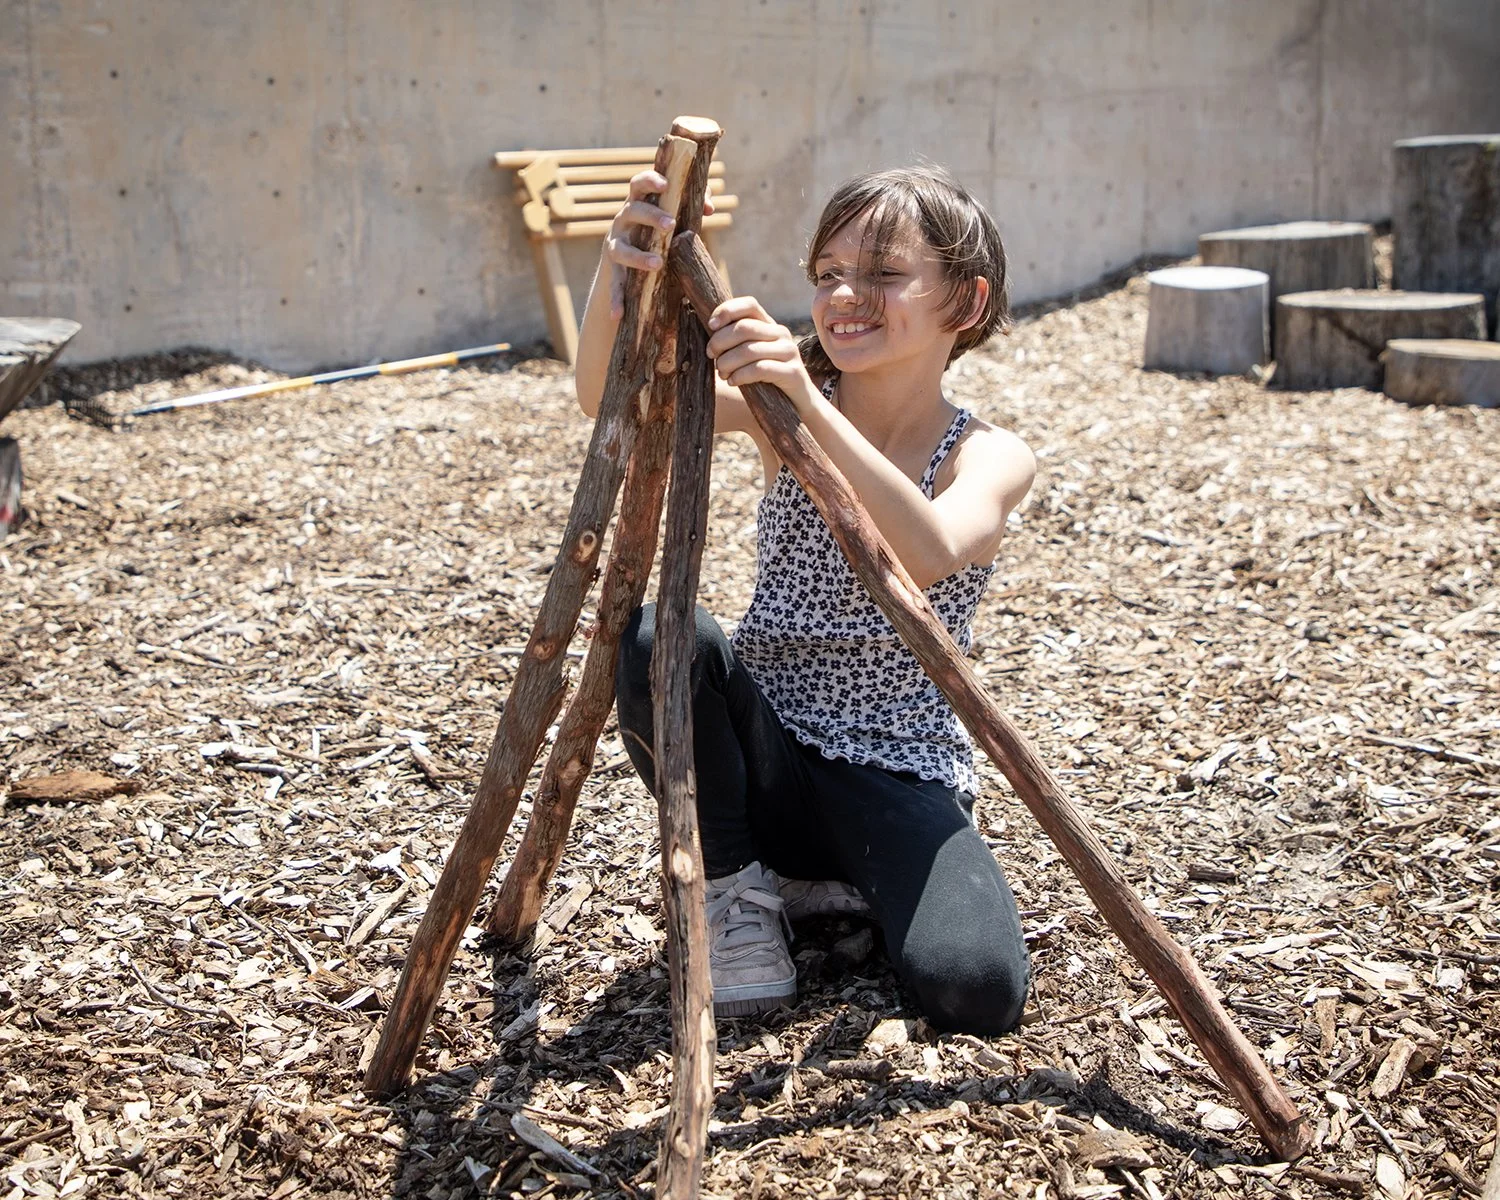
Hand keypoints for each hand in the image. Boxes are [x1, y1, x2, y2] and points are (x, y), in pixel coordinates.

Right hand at [604, 171, 714, 319]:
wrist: (626, 261)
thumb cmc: (656, 234)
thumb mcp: (673, 219)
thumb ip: (693, 206)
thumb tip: (710, 207)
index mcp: (638, 204)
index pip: (639, 184)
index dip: (650, 180)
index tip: (665, 184)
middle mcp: (622, 222)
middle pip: (632, 212)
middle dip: (652, 216)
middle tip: (671, 225)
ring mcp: (615, 246)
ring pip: (621, 249)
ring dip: (638, 256)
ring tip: (658, 264)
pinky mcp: (613, 271)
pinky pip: (614, 286)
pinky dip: (615, 300)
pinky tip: (618, 314)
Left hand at [705, 298, 818, 405]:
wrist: (796, 403)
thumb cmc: (764, 378)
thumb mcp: (749, 355)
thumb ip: (735, 341)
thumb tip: (708, 331)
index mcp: (769, 324)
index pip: (749, 304)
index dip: (727, 311)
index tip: (710, 326)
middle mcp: (781, 333)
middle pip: (744, 327)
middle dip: (720, 341)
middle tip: (711, 356)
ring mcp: (789, 352)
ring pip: (750, 350)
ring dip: (727, 362)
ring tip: (721, 374)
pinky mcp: (793, 372)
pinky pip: (760, 369)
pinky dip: (740, 375)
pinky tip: (732, 381)